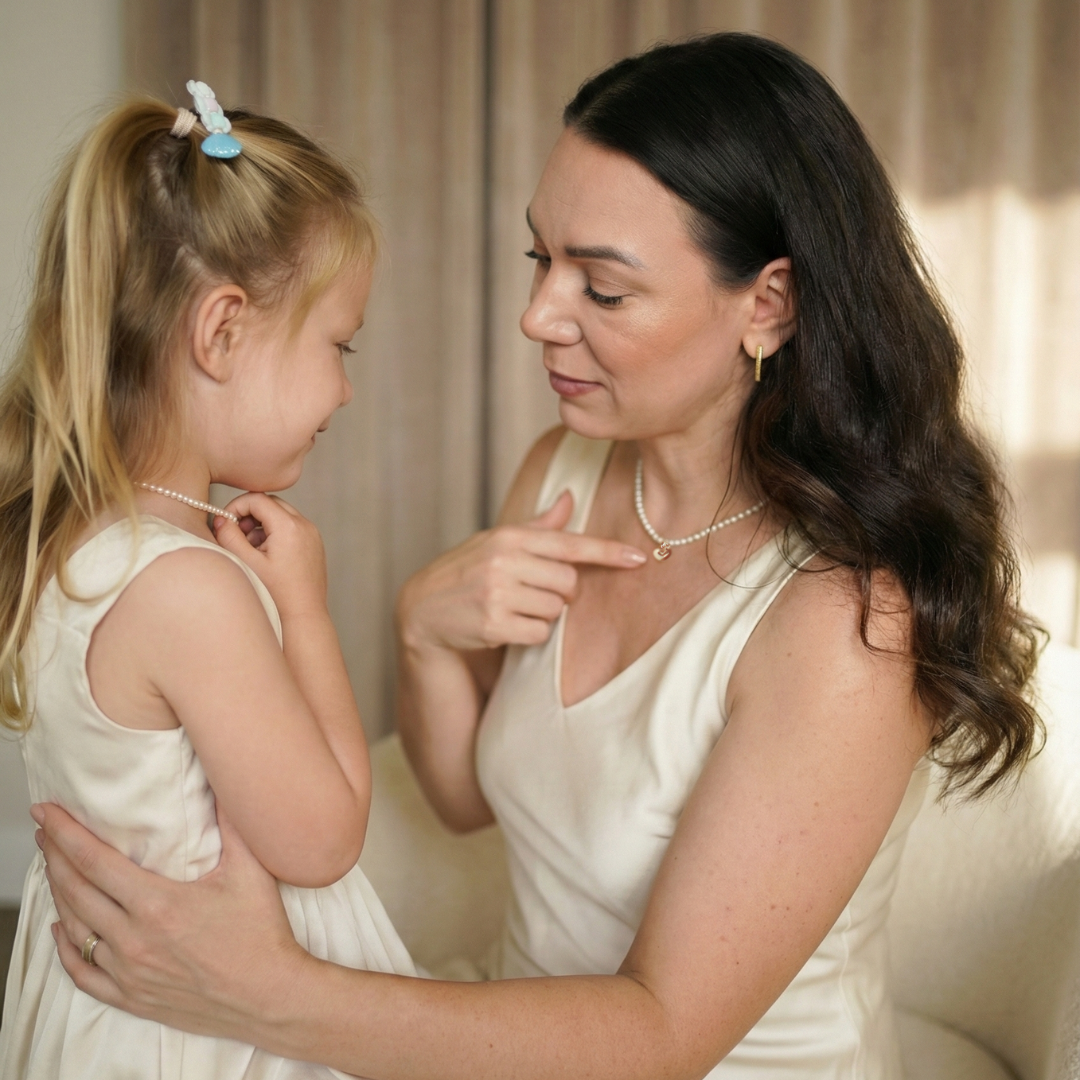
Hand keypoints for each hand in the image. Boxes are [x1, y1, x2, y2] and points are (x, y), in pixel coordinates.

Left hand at [34, 802, 305, 1039]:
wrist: (269, 996)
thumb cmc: (261, 932)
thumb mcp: (251, 870)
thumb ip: (232, 823)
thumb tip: (224, 781)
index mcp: (158, 904)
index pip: (95, 861)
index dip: (66, 834)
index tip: (48, 813)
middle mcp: (134, 939)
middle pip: (77, 891)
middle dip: (55, 856)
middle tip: (46, 832)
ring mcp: (129, 971)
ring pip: (76, 929)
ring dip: (59, 895)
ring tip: (53, 869)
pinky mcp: (132, 997)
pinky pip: (83, 973)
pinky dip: (66, 948)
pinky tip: (62, 928)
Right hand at [213, 493, 326, 618]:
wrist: (304, 616)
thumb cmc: (276, 595)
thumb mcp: (246, 563)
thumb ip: (229, 536)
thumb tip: (221, 519)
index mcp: (289, 526)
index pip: (257, 498)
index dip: (236, 506)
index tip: (225, 523)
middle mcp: (305, 525)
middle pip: (271, 503)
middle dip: (250, 515)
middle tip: (237, 536)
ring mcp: (312, 535)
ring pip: (281, 515)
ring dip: (262, 525)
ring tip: (250, 550)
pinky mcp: (314, 544)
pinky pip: (292, 528)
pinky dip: (275, 533)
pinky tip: (265, 556)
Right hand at [397, 490, 646, 651]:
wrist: (422, 609)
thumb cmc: (468, 572)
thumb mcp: (497, 542)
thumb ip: (539, 526)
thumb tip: (570, 497)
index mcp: (509, 536)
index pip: (569, 544)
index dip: (606, 552)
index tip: (638, 559)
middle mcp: (504, 561)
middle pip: (568, 582)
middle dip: (561, 593)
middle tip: (535, 593)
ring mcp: (498, 593)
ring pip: (554, 610)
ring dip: (542, 614)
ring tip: (513, 607)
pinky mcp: (493, 624)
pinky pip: (538, 634)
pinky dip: (529, 634)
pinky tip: (505, 626)